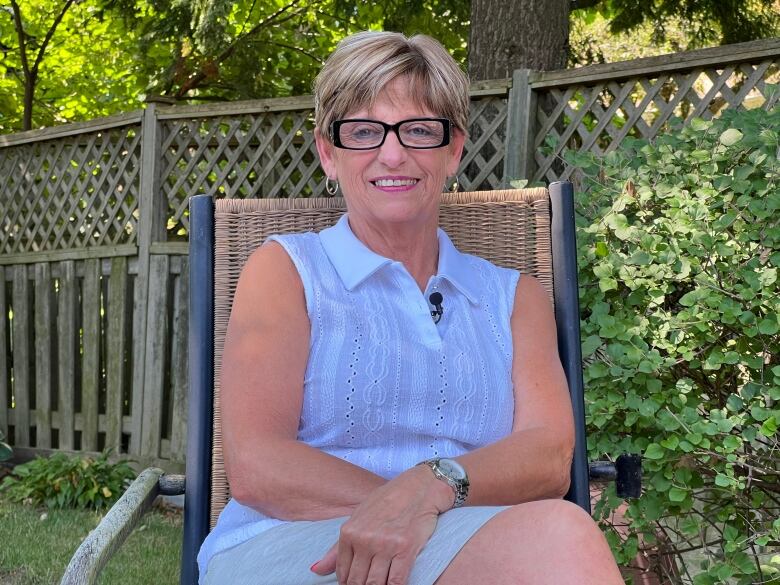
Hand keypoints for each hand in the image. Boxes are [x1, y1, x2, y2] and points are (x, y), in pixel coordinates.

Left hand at [311, 465, 453, 584]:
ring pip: (375, 584)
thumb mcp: (359, 517)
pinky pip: (396, 581)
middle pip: (357, 581)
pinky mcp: (406, 549)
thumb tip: (315, 570)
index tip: (354, 584)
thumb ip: (338, 547)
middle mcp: (365, 539)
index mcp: (349, 532)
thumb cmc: (389, 500)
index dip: (347, 584)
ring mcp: (385, 545)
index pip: (342, 572)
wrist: (420, 487)